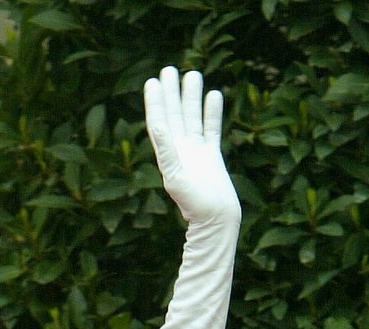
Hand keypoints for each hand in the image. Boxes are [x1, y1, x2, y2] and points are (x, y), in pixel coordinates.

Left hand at [144, 66, 239, 229]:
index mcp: (169, 155)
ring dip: (192, 98)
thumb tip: (158, 123)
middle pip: (174, 116)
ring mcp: (197, 153)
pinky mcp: (212, 156)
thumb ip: (166, 150)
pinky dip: (212, 113)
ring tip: (192, 74)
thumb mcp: (176, 175)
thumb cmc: (195, 203)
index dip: (155, 102)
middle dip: (171, 93)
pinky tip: (214, 95)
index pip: (159, 122)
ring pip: (193, 118)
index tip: (152, 82)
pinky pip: (211, 129)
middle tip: (169, 69)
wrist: (216, 218)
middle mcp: (181, 151)